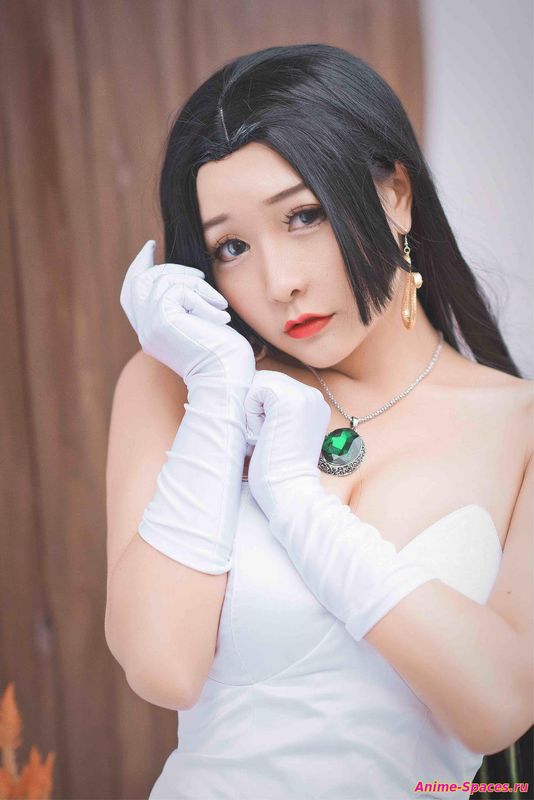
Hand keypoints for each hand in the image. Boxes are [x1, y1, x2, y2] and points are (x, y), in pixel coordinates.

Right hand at [120, 240, 255, 385]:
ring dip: (197, 286)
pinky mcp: (162, 321)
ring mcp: (150, 327)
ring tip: (220, 305)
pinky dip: (202, 297)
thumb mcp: (202, 326)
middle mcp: (145, 331)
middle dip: (170, 269)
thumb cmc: (225, 359)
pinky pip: (177, 290)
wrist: (227, 381)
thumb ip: (188, 306)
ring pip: (162, 281)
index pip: (132, 294)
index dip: (138, 267)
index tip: (150, 247)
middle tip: (201, 275)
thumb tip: (190, 277)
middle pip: (142, 281)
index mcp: (152, 333)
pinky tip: (220, 316)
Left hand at [244, 370, 330, 517]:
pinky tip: (264, 433)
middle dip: (256, 407)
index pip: (273, 386)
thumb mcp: (280, 432)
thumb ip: (274, 410)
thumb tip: (249, 389)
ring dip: (253, 410)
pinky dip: (251, 412)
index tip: (272, 437)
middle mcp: (313, 395)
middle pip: (265, 380)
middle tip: (267, 438)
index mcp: (313, 404)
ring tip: (266, 435)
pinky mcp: (288, 397)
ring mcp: (303, 394)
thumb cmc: (277, 470)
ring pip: (259, 383)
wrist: (289, 492)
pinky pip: (254, 389)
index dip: (260, 409)